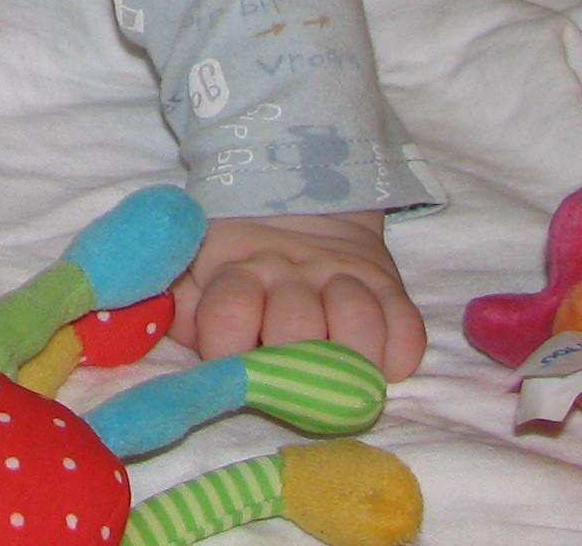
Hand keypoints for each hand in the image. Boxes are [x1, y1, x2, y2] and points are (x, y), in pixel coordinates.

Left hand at [170, 211, 423, 381]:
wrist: (300, 200)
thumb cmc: (240, 258)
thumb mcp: (196, 272)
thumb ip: (182, 307)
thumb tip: (176, 333)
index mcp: (236, 271)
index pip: (228, 314)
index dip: (226, 348)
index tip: (231, 364)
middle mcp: (290, 273)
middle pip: (296, 326)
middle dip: (293, 363)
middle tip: (292, 380)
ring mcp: (342, 277)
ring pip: (357, 321)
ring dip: (352, 360)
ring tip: (341, 378)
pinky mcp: (388, 284)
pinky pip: (406, 326)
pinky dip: (398, 355)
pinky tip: (380, 366)